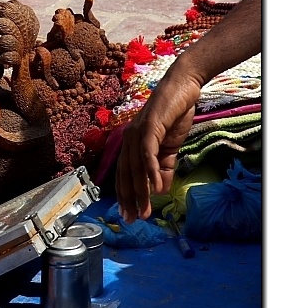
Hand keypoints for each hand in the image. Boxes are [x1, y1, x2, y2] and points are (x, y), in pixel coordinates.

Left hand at [115, 70, 201, 223]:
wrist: (183, 88)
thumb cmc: (174, 115)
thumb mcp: (169, 148)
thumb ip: (164, 168)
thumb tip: (160, 191)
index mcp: (131, 144)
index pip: (124, 175)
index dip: (125, 195)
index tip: (128, 214)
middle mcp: (129, 139)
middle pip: (126, 175)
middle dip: (129, 199)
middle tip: (133, 219)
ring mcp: (137, 132)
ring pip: (136, 168)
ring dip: (140, 191)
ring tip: (145, 210)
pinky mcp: (150, 127)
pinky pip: (148, 153)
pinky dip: (150, 170)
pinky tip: (155, 187)